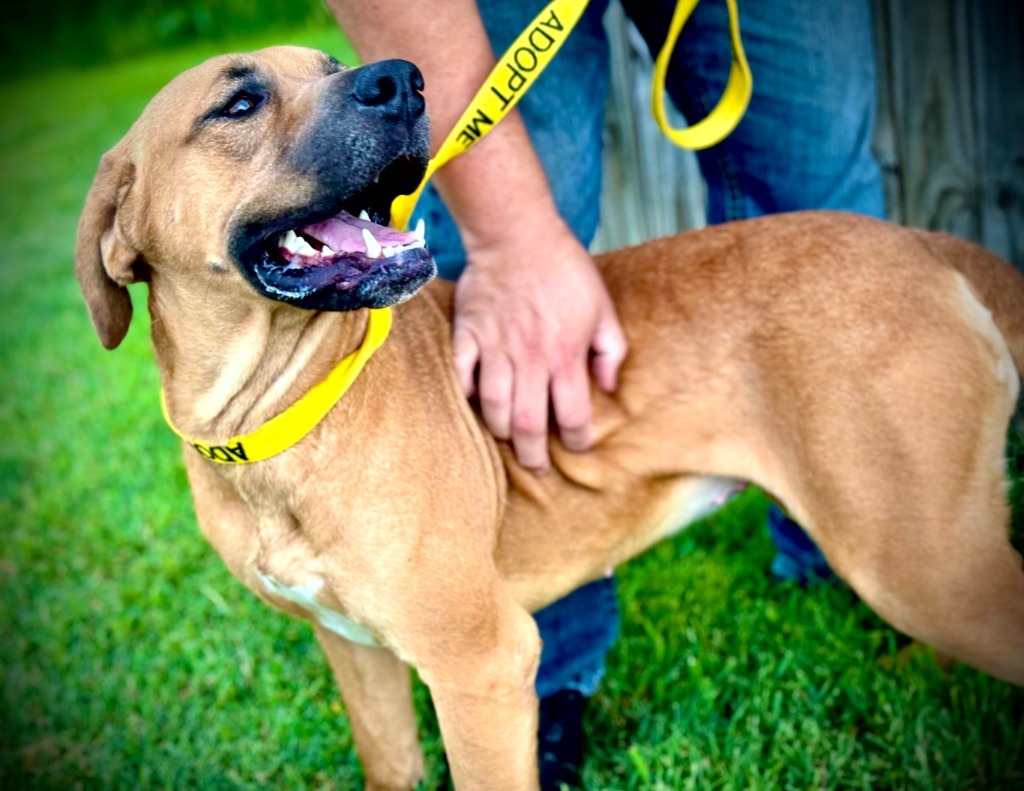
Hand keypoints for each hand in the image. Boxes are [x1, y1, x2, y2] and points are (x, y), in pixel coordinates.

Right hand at [452, 217, 626, 473]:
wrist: (517, 234)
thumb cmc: (565, 270)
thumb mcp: (603, 308)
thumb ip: (611, 351)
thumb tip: (610, 388)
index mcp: (566, 356)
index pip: (573, 416)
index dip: (576, 440)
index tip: (576, 446)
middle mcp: (530, 360)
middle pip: (529, 425)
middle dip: (534, 456)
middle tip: (538, 467)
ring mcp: (495, 348)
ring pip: (494, 409)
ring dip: (502, 432)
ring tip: (509, 439)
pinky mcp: (468, 335)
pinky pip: (462, 377)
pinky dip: (466, 396)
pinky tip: (475, 404)